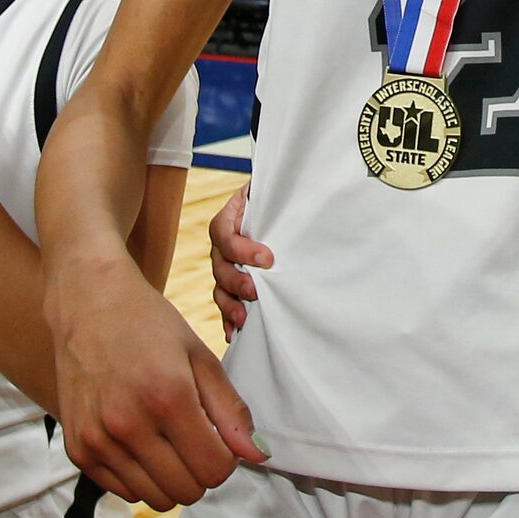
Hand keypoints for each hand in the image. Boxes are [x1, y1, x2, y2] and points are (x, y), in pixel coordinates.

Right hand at [48, 247, 268, 509]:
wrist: (89, 304)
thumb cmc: (150, 324)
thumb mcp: (199, 356)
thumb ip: (230, 409)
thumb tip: (256, 455)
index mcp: (168, 396)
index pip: (215, 469)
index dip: (227, 458)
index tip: (221, 437)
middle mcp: (129, 424)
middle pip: (187, 491)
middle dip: (202, 470)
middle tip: (198, 438)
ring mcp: (99, 440)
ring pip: (155, 498)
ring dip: (173, 477)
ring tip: (171, 439)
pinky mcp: (78, 449)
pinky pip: (123, 491)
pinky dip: (141, 476)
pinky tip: (143, 441)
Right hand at [207, 183, 270, 339]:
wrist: (280, 207)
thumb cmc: (278, 197)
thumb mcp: (275, 189)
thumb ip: (279, 190)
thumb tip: (299, 186)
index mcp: (228, 218)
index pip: (224, 234)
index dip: (242, 249)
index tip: (268, 258)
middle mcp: (222, 244)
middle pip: (219, 265)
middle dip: (237, 280)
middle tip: (255, 290)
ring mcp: (225, 265)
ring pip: (219, 287)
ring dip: (230, 304)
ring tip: (243, 318)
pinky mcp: (232, 283)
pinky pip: (225, 302)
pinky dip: (228, 317)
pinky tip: (234, 331)